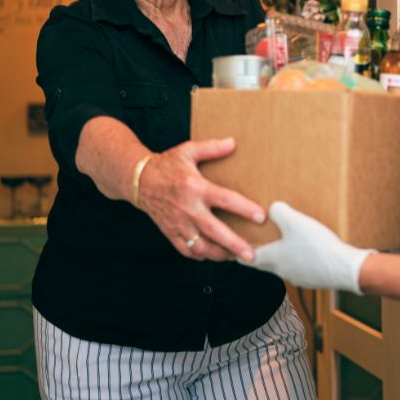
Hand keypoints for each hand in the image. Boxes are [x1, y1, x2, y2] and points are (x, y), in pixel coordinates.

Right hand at [137, 137, 263, 262]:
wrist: (139, 180)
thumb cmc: (167, 165)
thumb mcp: (188, 151)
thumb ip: (212, 147)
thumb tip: (234, 142)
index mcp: (195, 187)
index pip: (224, 200)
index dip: (244, 208)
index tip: (261, 217)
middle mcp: (188, 208)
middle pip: (214, 231)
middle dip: (234, 244)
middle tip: (251, 255)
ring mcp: (178, 223)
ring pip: (200, 247)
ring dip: (219, 254)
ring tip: (236, 257)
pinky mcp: (170, 232)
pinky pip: (187, 250)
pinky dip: (201, 256)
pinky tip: (214, 255)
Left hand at [241, 202, 374, 293]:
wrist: (345, 268)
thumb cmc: (317, 246)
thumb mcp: (295, 222)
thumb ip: (279, 211)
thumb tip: (272, 208)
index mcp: (272, 259)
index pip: (246, 259)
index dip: (237, 253)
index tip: (229, 249)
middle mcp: (282, 271)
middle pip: (264, 263)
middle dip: (258, 252)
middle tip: (254, 240)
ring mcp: (298, 276)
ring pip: (282, 265)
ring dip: (280, 254)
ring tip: (283, 241)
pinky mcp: (314, 278)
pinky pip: (300, 266)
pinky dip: (298, 258)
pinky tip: (307, 248)